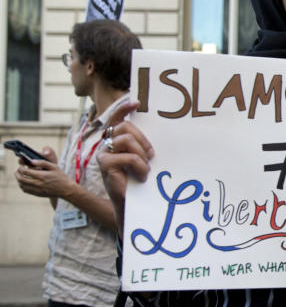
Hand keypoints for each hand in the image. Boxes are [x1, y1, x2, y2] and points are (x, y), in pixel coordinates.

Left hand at [15, 158, 72, 198]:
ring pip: (22, 185)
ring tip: (21, 176)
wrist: (66, 189)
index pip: (25, 171)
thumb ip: (43, 163)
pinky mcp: (37, 194)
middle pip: (21, 179)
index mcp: (42, 176)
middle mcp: (38, 183)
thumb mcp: (54, 167)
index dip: (21, 168)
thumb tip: (32, 161)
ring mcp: (37, 190)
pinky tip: (25, 182)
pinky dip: (22, 186)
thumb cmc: (61, 177)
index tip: (22, 166)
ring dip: (19, 180)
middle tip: (18, 171)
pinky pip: (25, 191)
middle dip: (17, 174)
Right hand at [97, 99, 154, 230]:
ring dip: (141, 154)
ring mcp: (104, 154)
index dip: (124, 109)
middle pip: (125, 127)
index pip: (117, 119)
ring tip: (145, 168)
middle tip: (152, 155)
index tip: (136, 102)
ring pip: (126, 139)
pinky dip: (139, 165)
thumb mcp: (145, 160)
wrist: (133, 204)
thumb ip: (144, 146)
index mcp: (117, 142)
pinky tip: (141, 176)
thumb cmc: (140, 182)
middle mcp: (107, 145)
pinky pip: (127, 156)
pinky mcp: (104, 164)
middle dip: (142, 139)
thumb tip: (160, 130)